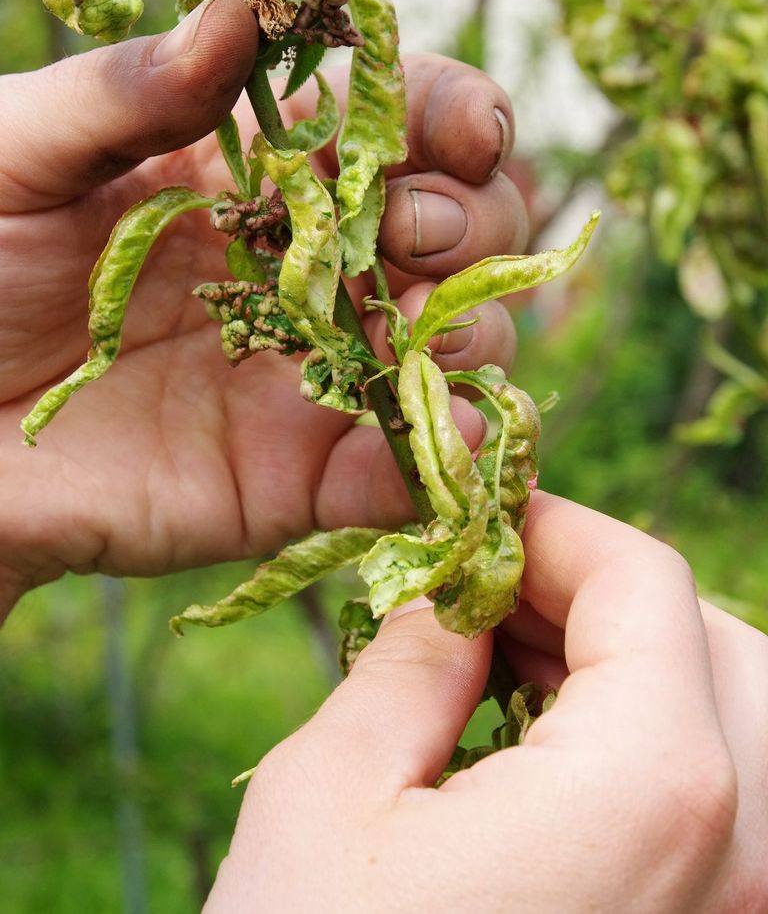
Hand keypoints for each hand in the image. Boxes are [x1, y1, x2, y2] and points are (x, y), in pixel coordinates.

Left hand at [0, 0, 526, 615]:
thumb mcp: (21, 156)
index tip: (466, 129)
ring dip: (475, 326)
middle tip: (411, 229)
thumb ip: (127, 94)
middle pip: (458, 225)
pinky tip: (451, 428)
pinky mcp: (299, 477)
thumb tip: (240, 14)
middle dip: (472, 218)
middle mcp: (310, 265)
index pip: (392, 121)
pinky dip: (442, 451)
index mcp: (256, 168)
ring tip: (430, 329)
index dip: (447, 114)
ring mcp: (315, 371)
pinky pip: (399, 468)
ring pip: (455, 340)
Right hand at [206, 493, 767, 913]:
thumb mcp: (330, 794)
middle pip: (719, 645)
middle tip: (492, 599)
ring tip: (515, 673)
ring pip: (740, 727)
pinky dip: (650, 753)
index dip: (555, 531)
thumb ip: (411, 659)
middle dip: (605, 598)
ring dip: (637, 670)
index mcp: (652, 789)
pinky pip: (725, 815)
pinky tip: (548, 763)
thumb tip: (455, 593)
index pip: (647, 583)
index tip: (478, 526)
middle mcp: (742, 860)